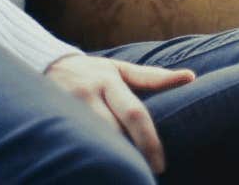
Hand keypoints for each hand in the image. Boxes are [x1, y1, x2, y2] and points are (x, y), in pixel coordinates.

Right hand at [44, 53, 194, 172]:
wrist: (46, 64)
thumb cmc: (93, 71)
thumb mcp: (121, 69)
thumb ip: (153, 77)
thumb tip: (191, 77)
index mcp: (109, 80)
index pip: (134, 114)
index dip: (149, 142)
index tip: (161, 165)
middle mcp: (87, 93)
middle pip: (113, 131)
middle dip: (131, 155)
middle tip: (146, 174)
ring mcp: (67, 108)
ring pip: (92, 141)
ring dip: (110, 158)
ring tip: (126, 174)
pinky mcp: (52, 120)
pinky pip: (73, 144)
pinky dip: (89, 157)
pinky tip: (99, 167)